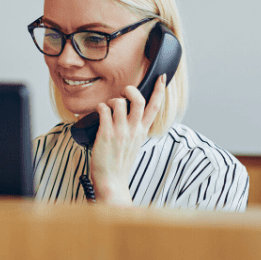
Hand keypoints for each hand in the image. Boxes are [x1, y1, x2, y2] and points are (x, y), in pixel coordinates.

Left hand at [89, 74, 166, 205]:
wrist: (112, 182)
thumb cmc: (120, 164)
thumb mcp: (134, 144)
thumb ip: (136, 129)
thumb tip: (130, 114)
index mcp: (142, 131)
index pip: (155, 107)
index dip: (159, 90)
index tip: (161, 77)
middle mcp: (133, 130)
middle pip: (139, 100)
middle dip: (131, 90)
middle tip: (124, 91)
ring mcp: (120, 131)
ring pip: (119, 103)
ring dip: (112, 100)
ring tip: (108, 108)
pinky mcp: (105, 134)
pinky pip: (103, 110)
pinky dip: (100, 107)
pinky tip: (99, 112)